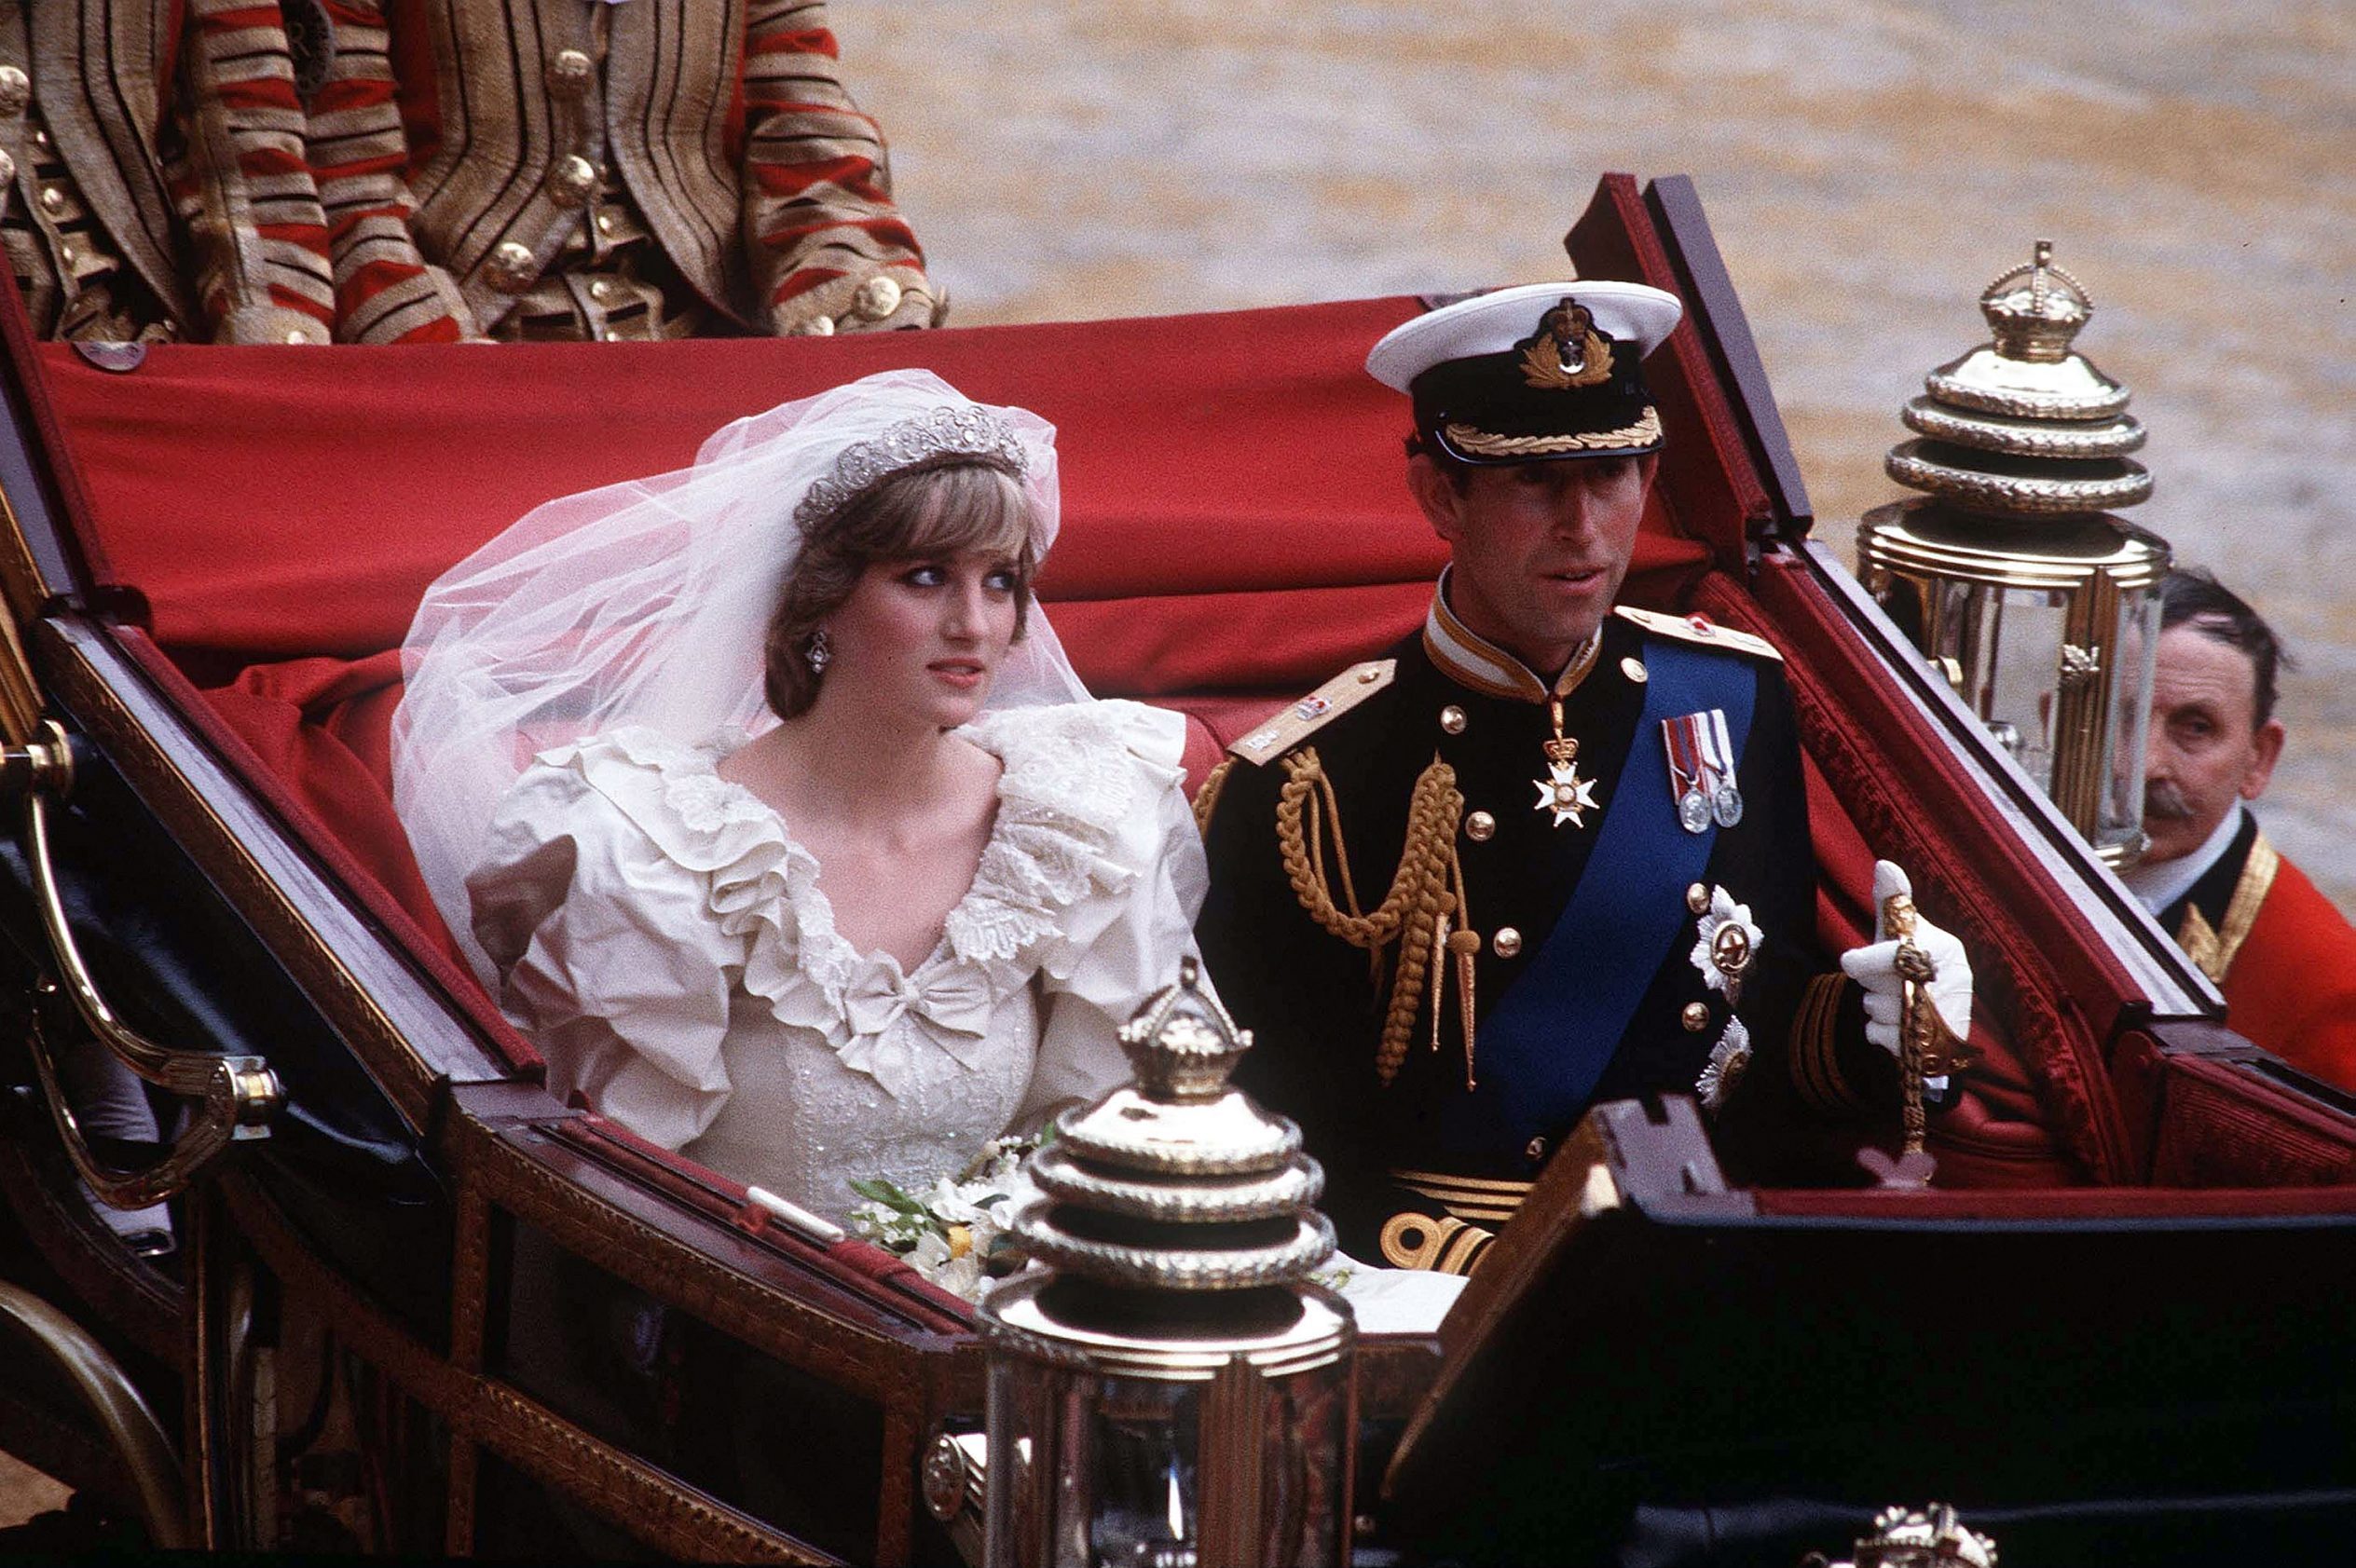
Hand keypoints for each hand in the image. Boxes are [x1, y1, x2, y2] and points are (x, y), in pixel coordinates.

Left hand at [1838, 861, 1971, 1057]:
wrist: (1935, 1018)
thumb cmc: (1913, 963)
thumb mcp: (1902, 929)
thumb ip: (1893, 901)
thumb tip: (1884, 864)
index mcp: (1945, 951)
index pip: (1893, 956)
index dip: (1864, 961)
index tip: (1851, 960)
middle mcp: (1951, 985)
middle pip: (1883, 986)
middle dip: (1874, 984)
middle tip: (1887, 982)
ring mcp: (1943, 1020)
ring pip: (1880, 1011)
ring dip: (1876, 1007)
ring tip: (1895, 1002)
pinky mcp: (1931, 1051)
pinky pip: (1880, 1037)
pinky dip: (1877, 1031)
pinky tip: (1892, 1025)